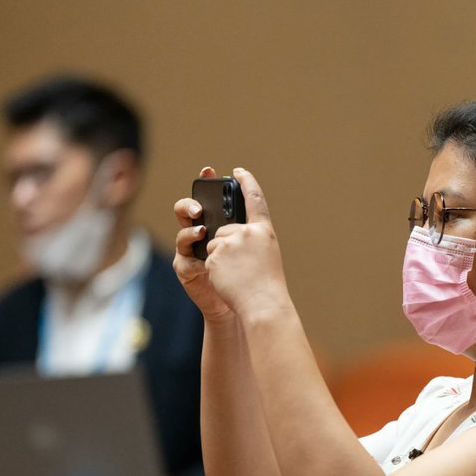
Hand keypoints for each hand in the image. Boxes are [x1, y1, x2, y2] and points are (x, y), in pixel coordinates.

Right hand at [173, 167, 235, 322]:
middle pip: (186, 210)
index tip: (209, 170)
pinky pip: (184, 259)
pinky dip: (194, 259)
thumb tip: (250, 200)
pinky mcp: (186, 270)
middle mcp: (201, 233)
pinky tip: (203, 262)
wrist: (247, 302)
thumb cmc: (250, 271)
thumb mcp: (252, 243)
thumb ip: (247, 223)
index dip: (206, 182)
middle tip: (199, 208)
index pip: (209, 197)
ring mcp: (191, 251)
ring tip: (202, 231)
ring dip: (190, 231)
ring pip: (183, 233)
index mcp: (218, 222)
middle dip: (189, 205)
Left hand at [204, 168, 291, 321]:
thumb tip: (226, 234)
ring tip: (237, 275)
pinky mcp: (214, 254)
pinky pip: (208, 258)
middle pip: (225, 229)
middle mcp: (247, 232)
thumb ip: (250, 239)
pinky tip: (227, 279)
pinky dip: (214, 269)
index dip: (247, 182)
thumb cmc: (267, 285)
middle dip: (225, 244)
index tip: (238, 171)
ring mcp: (230, 242)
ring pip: (214, 244)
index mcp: (264, 231)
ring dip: (219, 259)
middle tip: (240, 264)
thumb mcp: (266, 254)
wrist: (262, 304)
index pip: (255, 199)